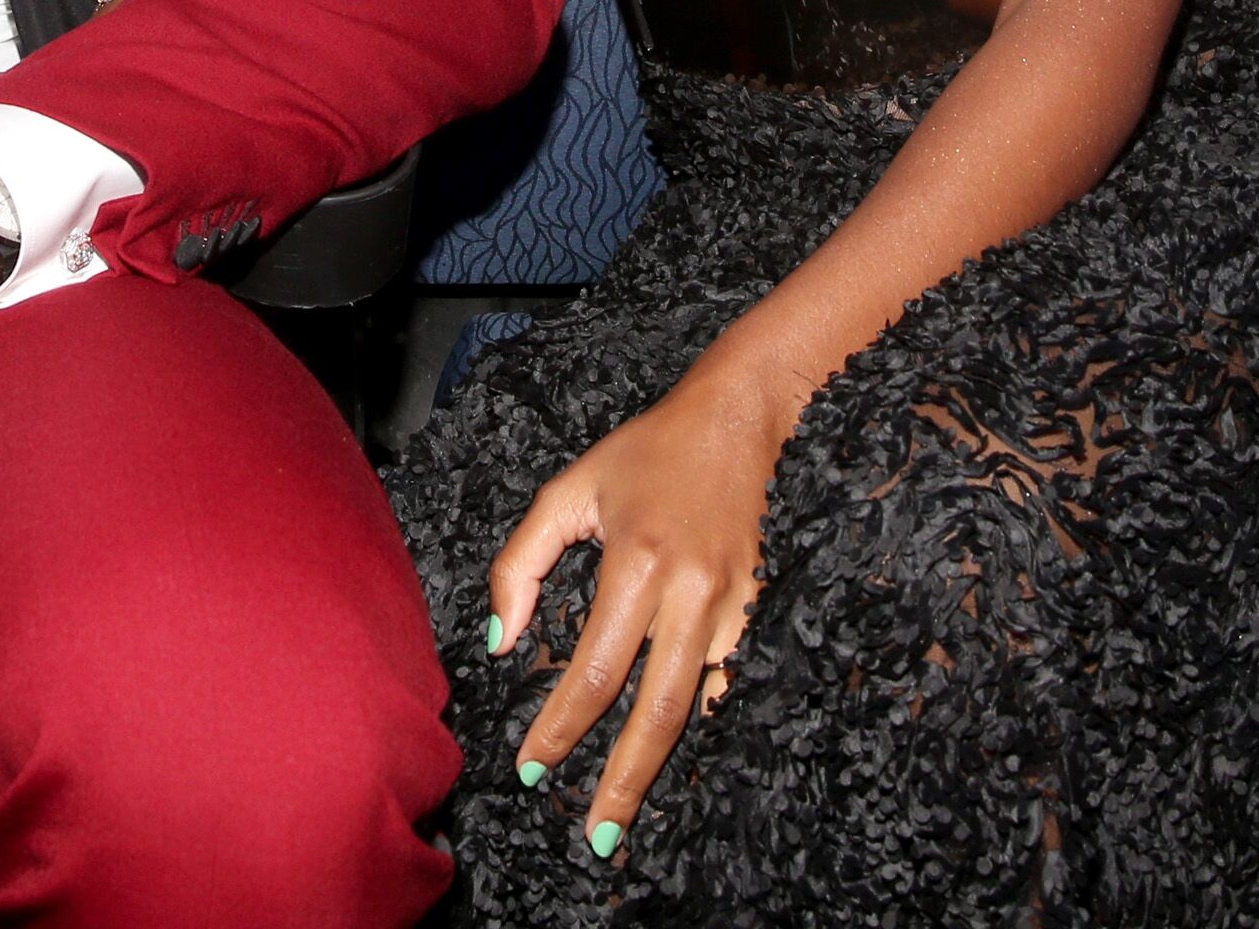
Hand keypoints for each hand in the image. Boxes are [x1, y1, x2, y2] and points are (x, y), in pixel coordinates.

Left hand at [486, 363, 789, 860]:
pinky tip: (670, 757)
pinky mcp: (758, 610)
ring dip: (660, 766)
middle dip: (622, 780)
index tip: (533, 767)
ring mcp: (732, 606)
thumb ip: (523, 563)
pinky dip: (696, 724)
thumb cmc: (644, 453)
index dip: (562, 725)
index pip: (596, 668)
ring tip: (624, 816)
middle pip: (656, 709)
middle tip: (593, 834)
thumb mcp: (569, 491)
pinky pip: (724, 683)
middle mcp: (690, 591)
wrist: (736, 423)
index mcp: (637, 561)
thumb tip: (501, 639)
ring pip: (695, 707)